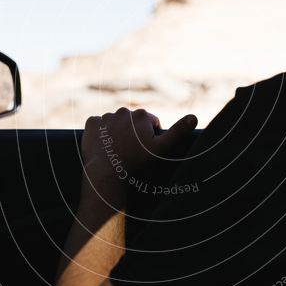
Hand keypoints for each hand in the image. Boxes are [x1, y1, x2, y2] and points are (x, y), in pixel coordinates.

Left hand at [81, 108, 196, 204]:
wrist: (107, 174)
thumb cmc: (137, 164)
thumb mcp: (162, 149)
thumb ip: (179, 131)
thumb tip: (194, 117)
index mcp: (141, 115)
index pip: (150, 123)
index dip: (150, 137)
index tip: (144, 151)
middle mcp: (123, 111)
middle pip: (132, 122)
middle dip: (133, 133)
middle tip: (131, 153)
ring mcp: (106, 117)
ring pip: (115, 123)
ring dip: (116, 133)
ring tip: (117, 151)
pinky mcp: (91, 124)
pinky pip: (97, 125)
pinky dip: (100, 133)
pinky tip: (103, 146)